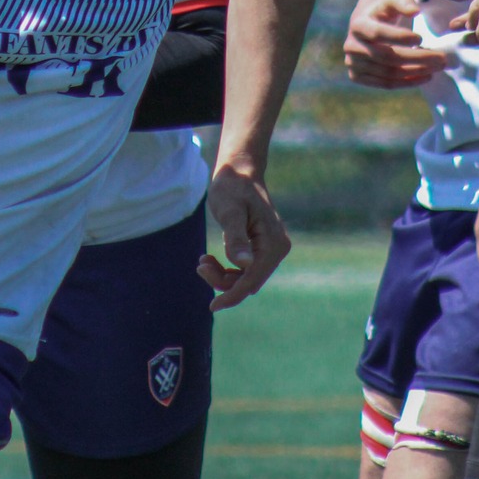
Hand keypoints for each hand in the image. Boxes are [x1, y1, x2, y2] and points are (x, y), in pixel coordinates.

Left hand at [198, 165, 291, 310]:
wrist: (239, 172)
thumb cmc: (232, 187)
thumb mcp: (229, 212)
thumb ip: (236, 239)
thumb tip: (245, 264)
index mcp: (273, 244)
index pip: (252, 280)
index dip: (232, 295)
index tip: (212, 307)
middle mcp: (277, 249)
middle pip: (249, 282)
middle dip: (223, 281)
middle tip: (200, 264)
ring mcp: (271, 249)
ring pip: (246, 278)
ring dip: (223, 276)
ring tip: (202, 261)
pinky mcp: (262, 248)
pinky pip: (245, 269)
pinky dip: (227, 269)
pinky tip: (209, 259)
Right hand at [344, 0, 436, 87]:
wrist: (368, 21)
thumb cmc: (385, 9)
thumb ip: (404, 1)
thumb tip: (415, 11)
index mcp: (358, 25)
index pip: (378, 34)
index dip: (400, 37)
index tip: (421, 37)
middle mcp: (352, 46)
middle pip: (387, 57)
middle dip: (418, 58)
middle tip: (442, 58)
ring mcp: (353, 64)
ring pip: (389, 73)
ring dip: (417, 72)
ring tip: (438, 67)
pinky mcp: (358, 76)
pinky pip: (386, 84)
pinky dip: (408, 82)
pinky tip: (426, 76)